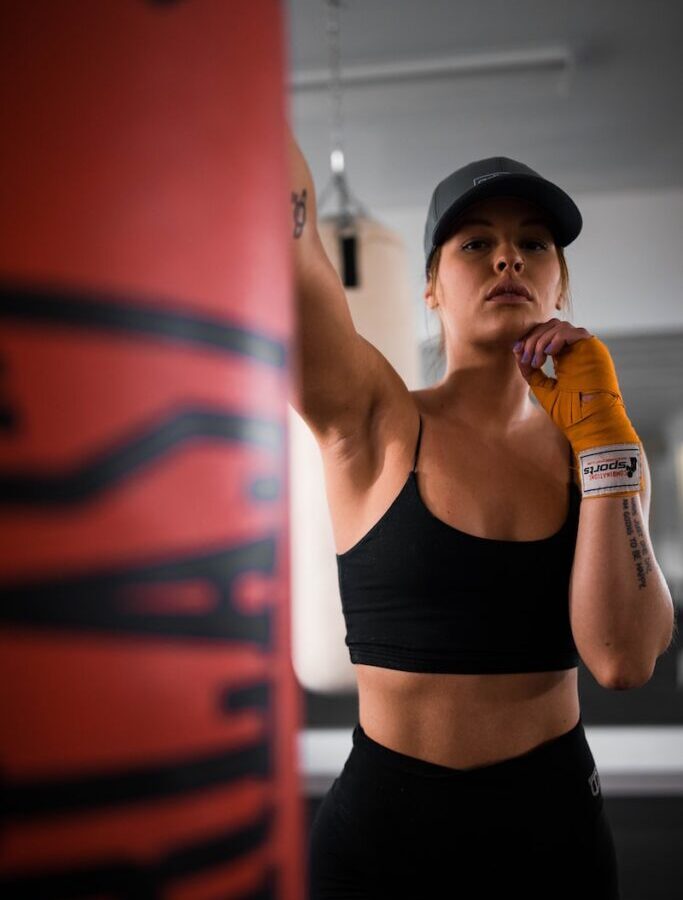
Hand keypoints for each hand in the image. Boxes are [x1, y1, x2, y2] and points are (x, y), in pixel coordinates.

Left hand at [512, 319, 642, 498]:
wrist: (590, 423)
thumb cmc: (570, 412)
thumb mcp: (543, 388)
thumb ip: (532, 371)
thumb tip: (517, 352)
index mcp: (566, 357)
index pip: (546, 334)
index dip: (529, 339)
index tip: (516, 351)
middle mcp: (577, 349)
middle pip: (550, 326)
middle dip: (532, 339)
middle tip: (525, 358)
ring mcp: (586, 348)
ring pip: (559, 326)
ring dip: (541, 340)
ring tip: (536, 361)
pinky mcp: (594, 348)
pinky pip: (570, 332)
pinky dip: (555, 338)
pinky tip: (547, 353)